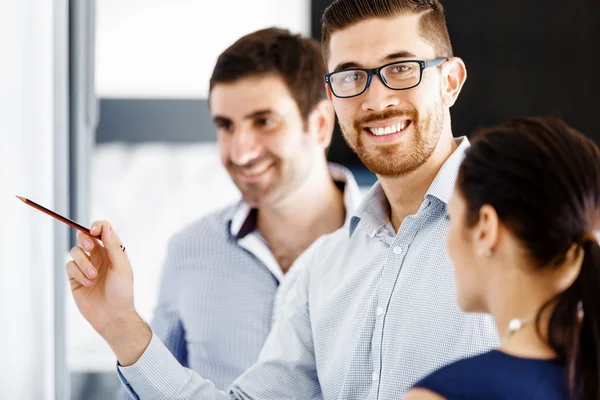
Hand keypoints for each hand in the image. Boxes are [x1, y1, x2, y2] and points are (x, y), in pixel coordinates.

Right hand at [66, 221, 150, 364]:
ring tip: (93, 277)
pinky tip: (87, 283)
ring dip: (83, 262)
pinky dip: (78, 273)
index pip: (103, 230)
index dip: (97, 226)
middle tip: (89, 246)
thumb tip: (105, 227)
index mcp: (113, 251)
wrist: (113, 316)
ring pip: (75, 251)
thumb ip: (113, 246)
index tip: (95, 230)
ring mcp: (86, 267)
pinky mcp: (75, 278)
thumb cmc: (122, 292)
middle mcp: (99, 257)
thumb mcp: (121, 266)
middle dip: (84, 238)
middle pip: (84, 236)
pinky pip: (69, 266)